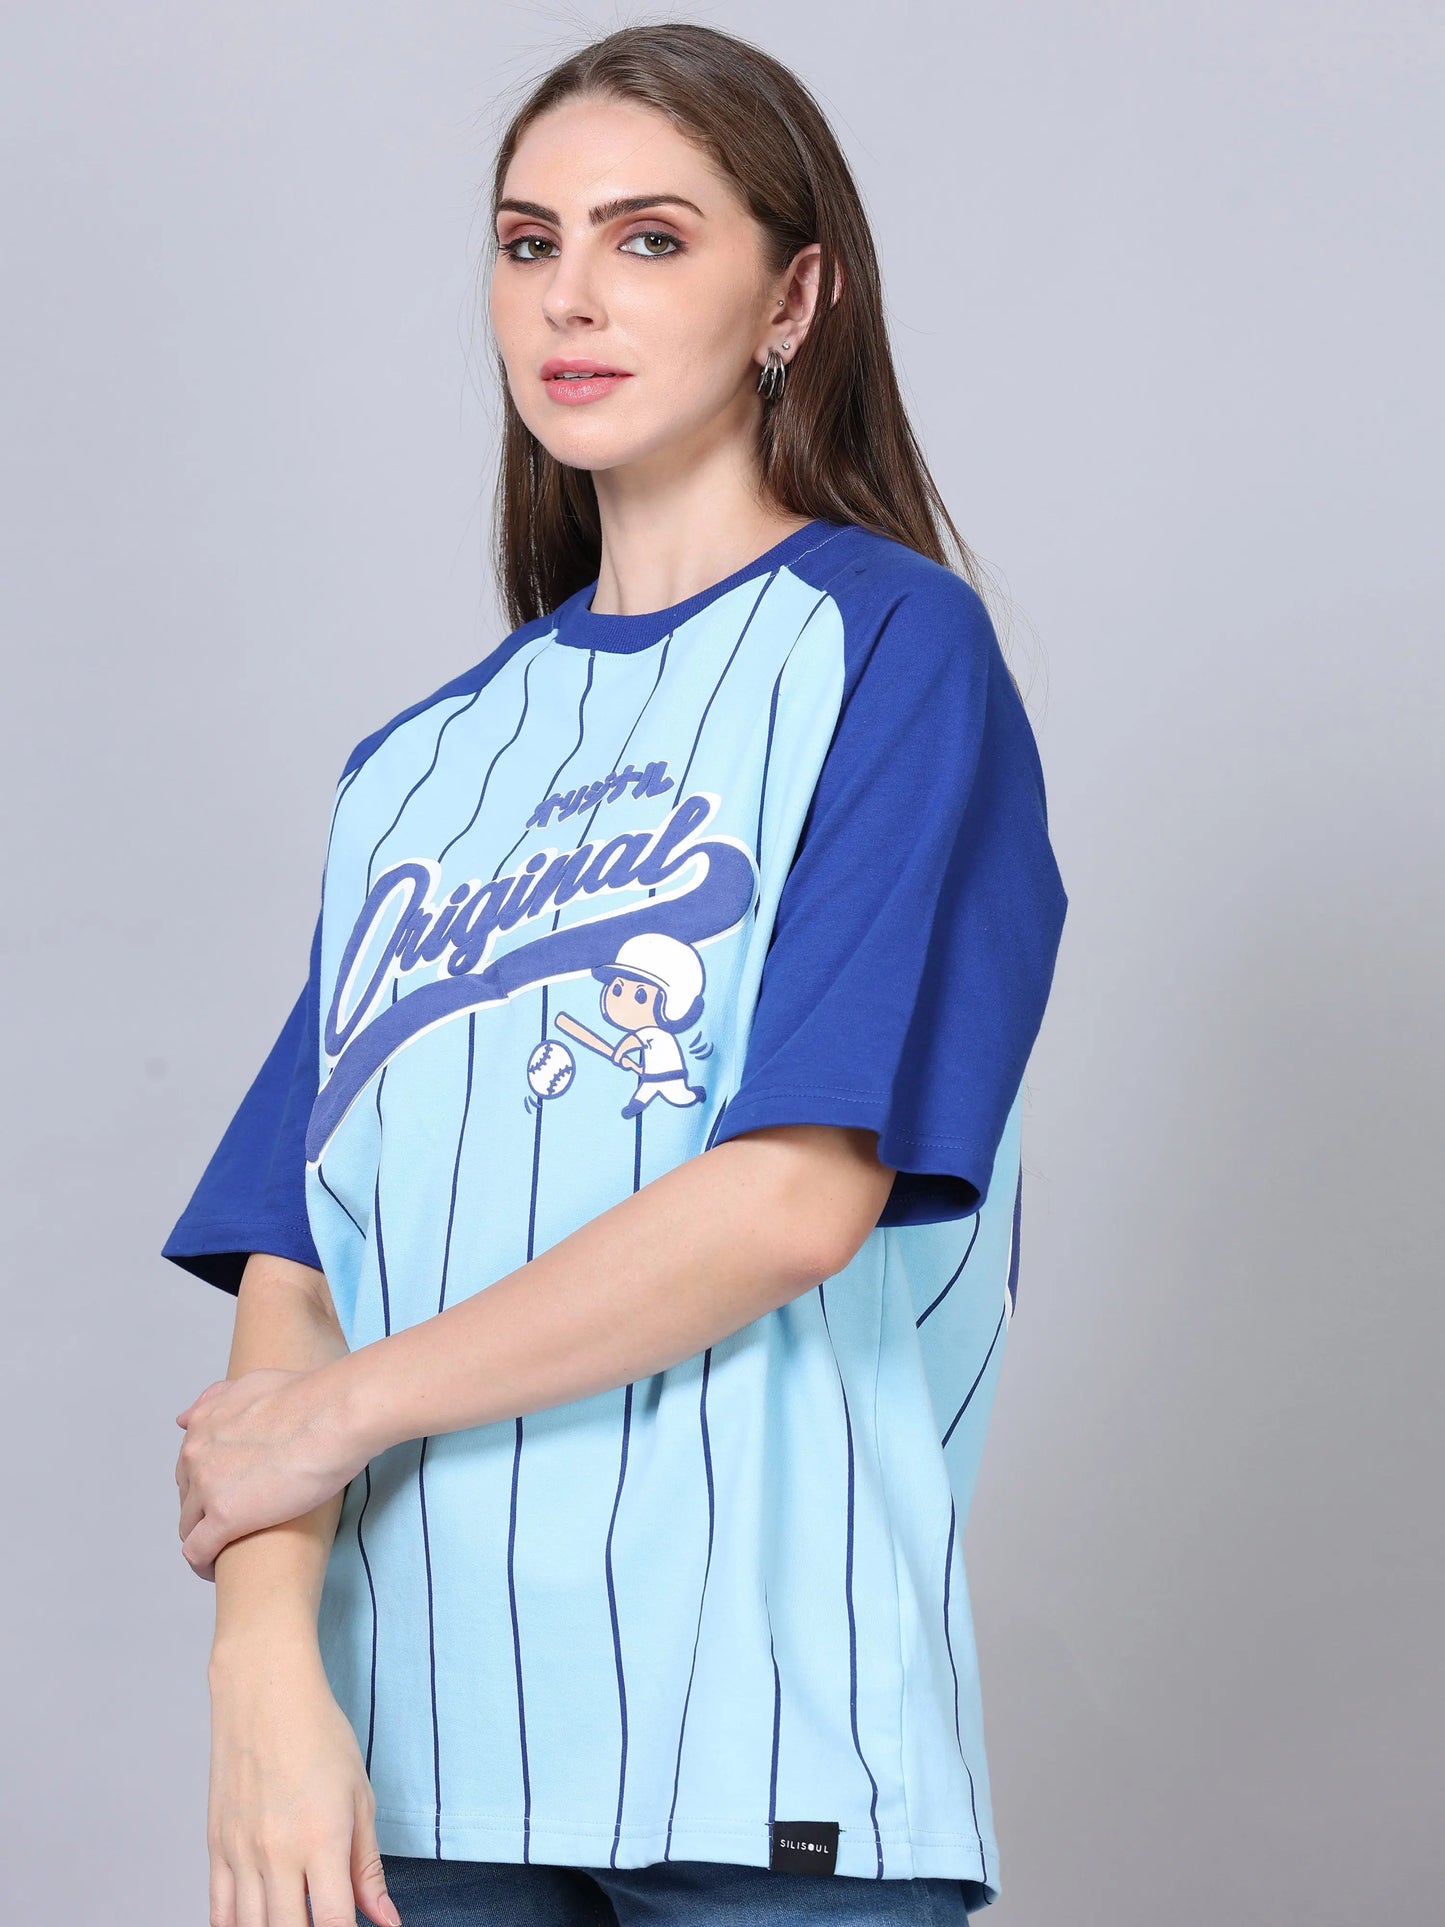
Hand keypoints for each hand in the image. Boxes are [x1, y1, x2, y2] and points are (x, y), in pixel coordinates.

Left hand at [174, 1366, 367, 1579]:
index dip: (210, 1482)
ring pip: (188, 1527)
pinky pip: (196, 1552)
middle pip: (187, 1495)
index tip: (231, 1493)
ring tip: (229, 1550)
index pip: (190, 1464)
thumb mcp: (254, 1384)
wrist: (336, 1415)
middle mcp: (195, 1453)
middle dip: (206, 1509)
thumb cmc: (312, 1397)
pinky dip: (203, 1564)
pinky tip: (218, 1570)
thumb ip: (217, 1400)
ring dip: (204, 1538)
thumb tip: (186, 1419)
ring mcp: (207, 1487)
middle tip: (240, 1519)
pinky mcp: (224, 1518)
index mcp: (204, 1423)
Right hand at [207, 1644, 401, 1926]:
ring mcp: (241, 1852)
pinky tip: (256, 1926)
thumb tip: (386, 1920)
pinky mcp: (216, 1847)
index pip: (335, 1924)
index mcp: (322, 1838)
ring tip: (295, 1923)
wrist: (264, 1692)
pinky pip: (219, 1912)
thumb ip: (369, 1865)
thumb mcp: (360, 1795)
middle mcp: (277, 1853)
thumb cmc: (319, 1734)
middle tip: (325, 1925)